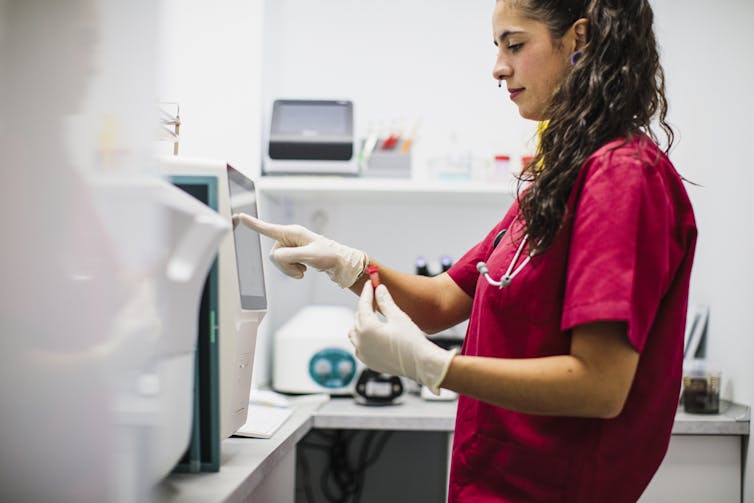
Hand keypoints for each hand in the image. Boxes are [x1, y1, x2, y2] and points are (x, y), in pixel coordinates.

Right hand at [233, 213, 366, 288]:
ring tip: (304, 269)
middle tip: (302, 268)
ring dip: (290, 269)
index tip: (239, 216)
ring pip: (278, 262)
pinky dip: (293, 270)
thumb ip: (290, 256)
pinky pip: (284, 264)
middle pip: (273, 254)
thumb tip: (275, 257)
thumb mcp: (309, 256)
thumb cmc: (328, 255)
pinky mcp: (293, 253)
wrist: (340, 262)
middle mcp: (289, 237)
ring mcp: (291, 245)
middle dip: (285, 265)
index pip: (268, 228)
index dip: (253, 224)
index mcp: (292, 232)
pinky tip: (304, 269)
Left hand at [349, 282, 457, 394]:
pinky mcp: (368, 361)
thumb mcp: (398, 317)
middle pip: (358, 317)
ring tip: (373, 315)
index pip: (363, 305)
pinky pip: (359, 346)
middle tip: (375, 297)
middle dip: (366, 306)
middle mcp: (361, 342)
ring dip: (361, 322)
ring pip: (355, 332)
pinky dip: (362, 337)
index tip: (370, 284)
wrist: (421, 364)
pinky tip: (373, 333)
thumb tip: (379, 289)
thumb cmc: (412, 342)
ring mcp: (363, 353)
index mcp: (367, 329)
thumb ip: (385, 302)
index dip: (367, 292)